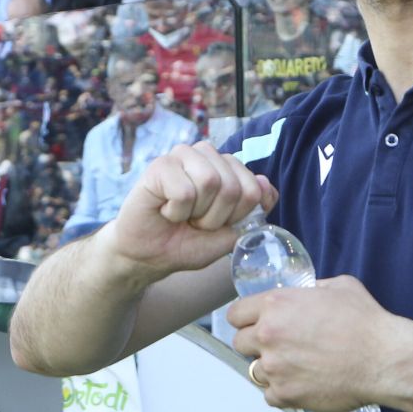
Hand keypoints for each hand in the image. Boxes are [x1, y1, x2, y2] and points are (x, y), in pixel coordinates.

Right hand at [109, 142, 277, 276]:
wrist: (149, 255)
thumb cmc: (188, 242)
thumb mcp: (229, 234)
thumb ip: (252, 211)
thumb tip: (264, 184)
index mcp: (230, 168)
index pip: (256, 188)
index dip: (238, 216)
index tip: (219, 225)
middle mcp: (209, 156)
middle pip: (233, 186)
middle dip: (216, 217)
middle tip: (195, 222)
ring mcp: (185, 155)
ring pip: (210, 182)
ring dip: (196, 213)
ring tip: (182, 215)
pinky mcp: (161, 164)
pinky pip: (184, 191)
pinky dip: (176, 212)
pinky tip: (166, 210)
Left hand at [230, 276, 396, 411]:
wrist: (383, 358)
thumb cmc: (365, 321)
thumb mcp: (338, 286)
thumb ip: (312, 289)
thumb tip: (306, 293)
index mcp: (276, 305)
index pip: (235, 313)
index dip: (245, 317)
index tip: (253, 322)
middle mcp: (269, 335)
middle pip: (239, 342)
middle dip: (255, 342)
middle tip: (278, 344)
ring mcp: (275, 368)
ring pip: (253, 370)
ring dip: (269, 367)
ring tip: (293, 365)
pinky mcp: (285, 394)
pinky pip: (269, 394)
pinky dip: (281, 390)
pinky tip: (300, 381)